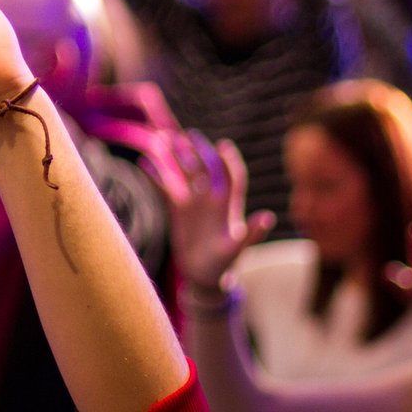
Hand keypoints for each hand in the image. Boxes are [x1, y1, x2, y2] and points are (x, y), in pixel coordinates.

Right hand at [158, 131, 275, 293]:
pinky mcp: (178, 210)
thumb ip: (252, 234)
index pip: (231, 176)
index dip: (229, 161)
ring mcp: (193, 202)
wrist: (203, 276)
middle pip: (205, 168)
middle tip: (186, 135)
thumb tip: (268, 217)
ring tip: (163, 139)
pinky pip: (166, 188)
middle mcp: (211, 199)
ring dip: (175, 157)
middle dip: (197, 151)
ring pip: (184, 173)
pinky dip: (156, 176)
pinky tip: (143, 164)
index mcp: (228, 205)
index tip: (223, 145)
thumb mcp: (237, 249)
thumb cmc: (224, 264)